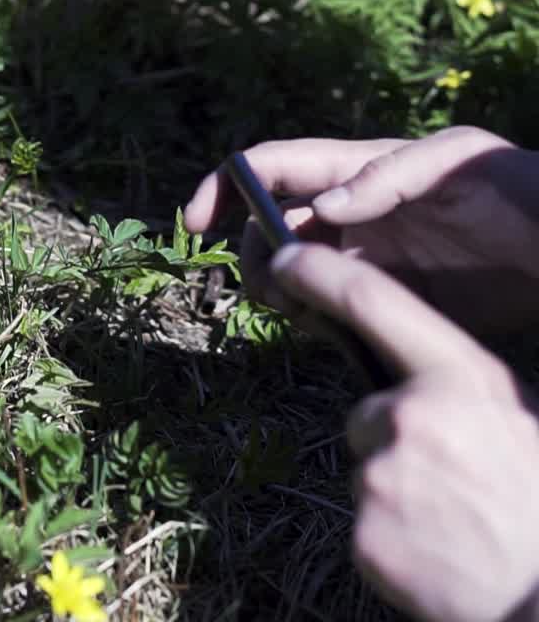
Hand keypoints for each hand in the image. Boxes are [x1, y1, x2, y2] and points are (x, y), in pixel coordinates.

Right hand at [184, 126, 538, 333]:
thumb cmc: (520, 190)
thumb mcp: (459, 163)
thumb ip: (389, 175)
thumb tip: (320, 207)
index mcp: (359, 169)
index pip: (274, 167)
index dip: (224, 187)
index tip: (195, 224)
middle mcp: (350, 211)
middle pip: (269, 227)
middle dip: (253, 254)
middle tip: (273, 289)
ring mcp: (364, 255)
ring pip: (289, 270)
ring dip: (276, 289)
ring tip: (302, 310)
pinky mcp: (382, 297)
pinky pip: (323, 307)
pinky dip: (309, 318)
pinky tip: (328, 326)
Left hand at [271, 243, 538, 621]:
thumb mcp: (514, 415)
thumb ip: (457, 386)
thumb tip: (414, 374)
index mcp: (461, 380)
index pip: (376, 305)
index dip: (322, 276)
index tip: (289, 257)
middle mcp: (412, 418)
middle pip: (368, 411)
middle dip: (398, 436)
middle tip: (457, 476)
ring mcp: (383, 478)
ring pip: (368, 466)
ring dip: (399, 487)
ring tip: (456, 516)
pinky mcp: (364, 533)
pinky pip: (364, 518)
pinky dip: (393, 532)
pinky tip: (438, 546)